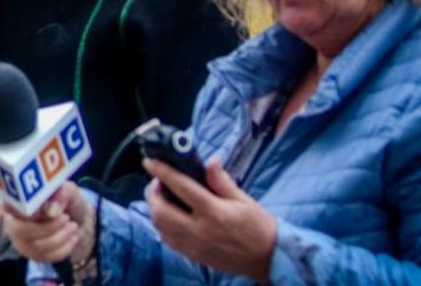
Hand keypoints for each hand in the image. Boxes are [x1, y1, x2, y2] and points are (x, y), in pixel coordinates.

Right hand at [4, 180, 95, 264]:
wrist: (76, 219)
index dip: (29, 210)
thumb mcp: (67, 190)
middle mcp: (12, 221)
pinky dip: (64, 248)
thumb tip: (51, 211)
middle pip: (21, 230)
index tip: (50, 209)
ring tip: (73, 226)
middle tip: (67, 217)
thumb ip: (61, 194)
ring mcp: (21, 240)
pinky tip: (73, 237)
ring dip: (60, 237)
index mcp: (14, 199)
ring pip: (37, 246)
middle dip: (48, 227)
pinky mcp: (33, 254)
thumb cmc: (66, 199)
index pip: (11, 208)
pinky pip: (47, 257)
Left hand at [146, 158, 276, 280]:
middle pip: (162, 210)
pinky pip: (168, 240)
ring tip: (161, 197)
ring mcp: (195, 246)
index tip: (150, 161)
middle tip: (157, 181)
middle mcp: (201, 231)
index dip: (162, 172)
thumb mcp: (244, 200)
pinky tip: (169, 216)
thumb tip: (209, 161)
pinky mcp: (195, 256)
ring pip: (161, 227)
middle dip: (152, 193)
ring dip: (154, 209)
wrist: (271, 260)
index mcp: (215, 213)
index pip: (181, 188)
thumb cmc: (260, 227)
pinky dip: (162, 225)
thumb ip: (222, 181)